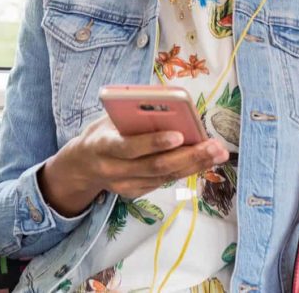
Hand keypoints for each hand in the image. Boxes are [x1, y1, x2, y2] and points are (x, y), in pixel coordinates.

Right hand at [38, 114, 228, 216]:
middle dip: (188, 156)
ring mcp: (124, 186)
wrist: (80, 166)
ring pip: (164, 177)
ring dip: (194, 165)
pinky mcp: (134, 193)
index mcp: (102, 146)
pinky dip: (185, 170)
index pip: (130, 147)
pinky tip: (203, 160)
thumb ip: (131, 115)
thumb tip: (167, 106)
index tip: (179, 134)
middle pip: (155, 166)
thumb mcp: (107, 119)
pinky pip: (163, 182)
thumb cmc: (100, 133)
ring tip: (218, 153)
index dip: (154, 142)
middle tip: (214, 146)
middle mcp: (113, 170)